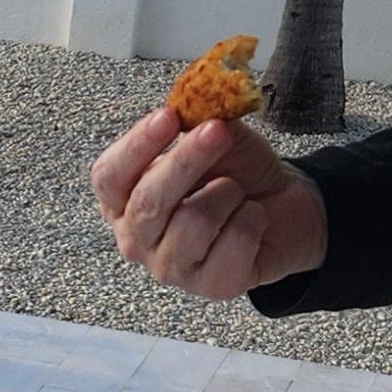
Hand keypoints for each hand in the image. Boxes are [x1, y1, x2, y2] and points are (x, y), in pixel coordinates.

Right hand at [89, 108, 327, 302]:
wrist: (282, 207)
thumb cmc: (237, 173)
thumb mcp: (212, 136)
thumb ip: (194, 121)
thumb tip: (190, 104)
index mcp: (122, 201)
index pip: (108, 177)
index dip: (136, 147)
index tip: (167, 117)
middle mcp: (136, 239)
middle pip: (148, 200)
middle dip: (188, 160)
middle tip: (218, 132)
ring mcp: (170, 268)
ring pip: (193, 222)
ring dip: (227, 194)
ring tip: (236, 192)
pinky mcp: (211, 286)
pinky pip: (234, 242)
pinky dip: (253, 219)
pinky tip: (252, 219)